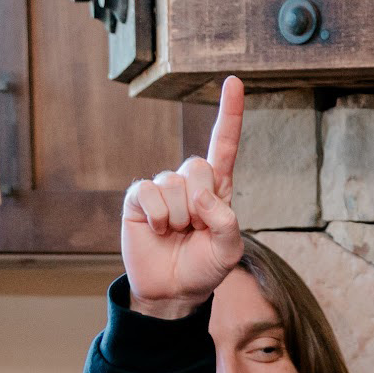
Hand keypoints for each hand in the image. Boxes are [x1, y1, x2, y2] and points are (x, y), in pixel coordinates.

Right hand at [121, 75, 244, 319]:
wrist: (173, 291)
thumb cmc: (204, 268)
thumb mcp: (229, 250)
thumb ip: (226, 222)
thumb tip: (202, 195)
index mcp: (218, 189)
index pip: (225, 145)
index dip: (230, 114)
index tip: (234, 81)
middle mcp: (190, 182)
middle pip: (198, 165)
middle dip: (200, 202)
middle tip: (195, 229)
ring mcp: (163, 188)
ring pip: (174, 184)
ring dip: (179, 217)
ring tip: (177, 234)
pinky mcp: (139, 198)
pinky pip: (150, 193)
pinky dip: (159, 216)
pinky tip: (159, 230)